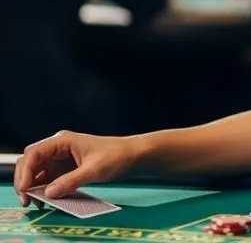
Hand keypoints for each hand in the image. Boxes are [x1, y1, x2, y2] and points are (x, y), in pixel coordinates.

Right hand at [14, 131, 138, 205]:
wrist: (132, 155)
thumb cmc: (116, 155)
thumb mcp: (93, 170)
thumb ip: (71, 181)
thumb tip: (48, 193)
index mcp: (63, 141)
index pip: (34, 153)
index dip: (25, 171)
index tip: (24, 189)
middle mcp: (58, 147)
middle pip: (31, 162)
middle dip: (25, 180)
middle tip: (27, 200)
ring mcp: (61, 157)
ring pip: (38, 171)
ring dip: (34, 186)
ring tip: (35, 203)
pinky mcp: (66, 167)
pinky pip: (49, 177)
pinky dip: (44, 188)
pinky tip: (46, 199)